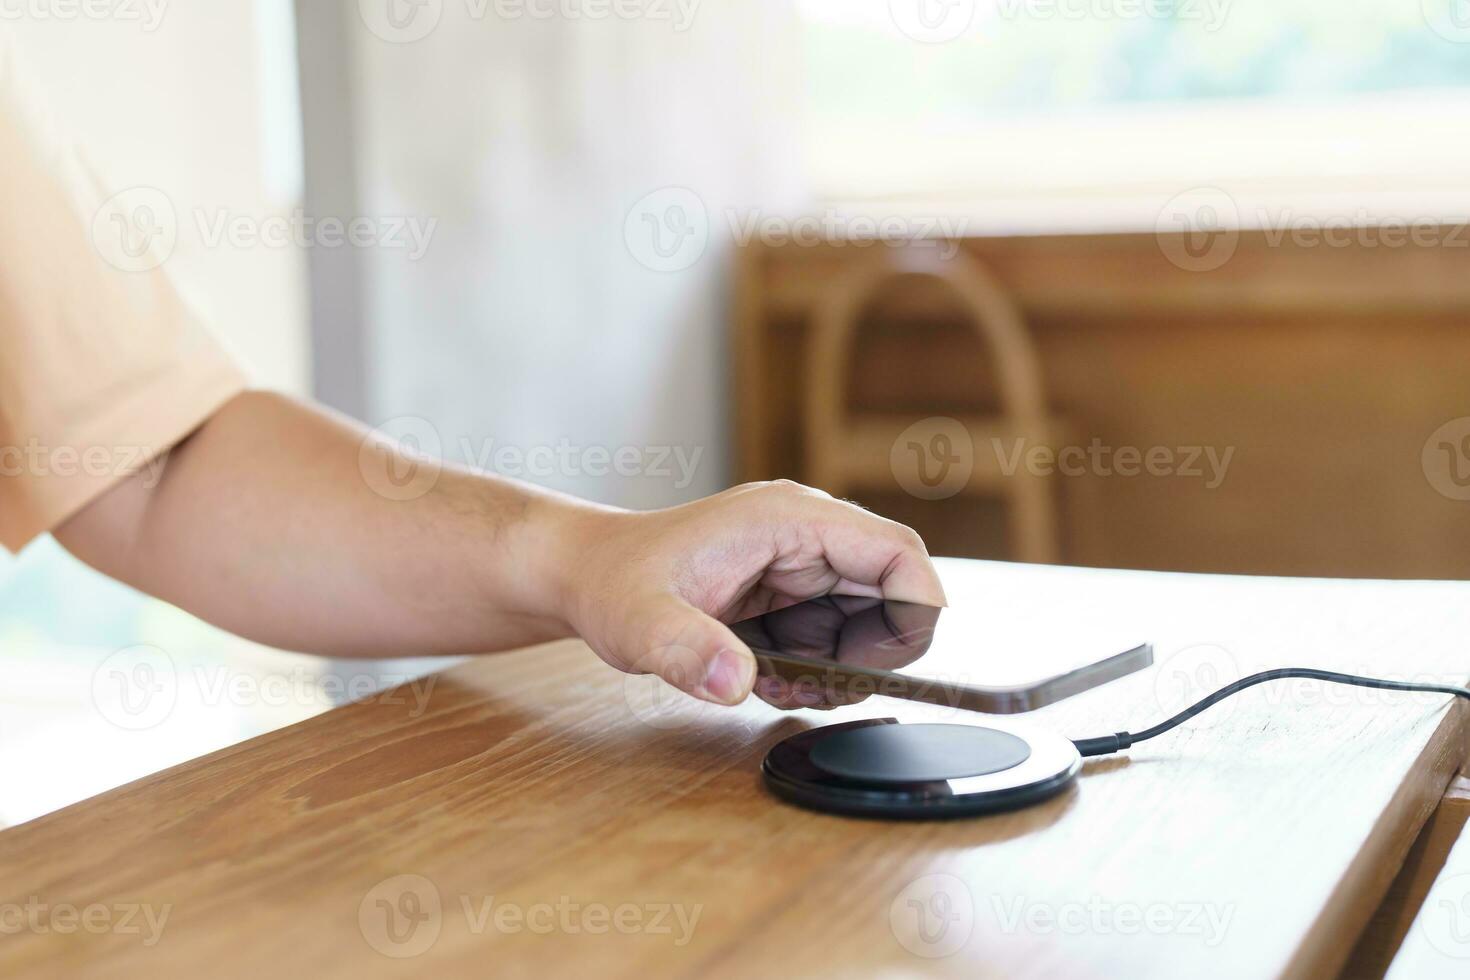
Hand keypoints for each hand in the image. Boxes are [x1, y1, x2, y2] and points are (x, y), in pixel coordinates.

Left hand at [556, 480, 945, 707]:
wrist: (585, 575)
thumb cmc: (611, 583)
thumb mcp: (639, 623)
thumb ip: (684, 650)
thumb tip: (733, 683)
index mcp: (788, 519)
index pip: (896, 552)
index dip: (915, 612)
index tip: (888, 670)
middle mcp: (806, 533)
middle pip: (893, 592)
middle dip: (870, 654)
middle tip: (815, 686)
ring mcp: (801, 560)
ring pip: (868, 620)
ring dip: (839, 666)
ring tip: (777, 682)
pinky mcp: (791, 588)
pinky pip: (836, 634)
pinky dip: (816, 667)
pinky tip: (766, 676)